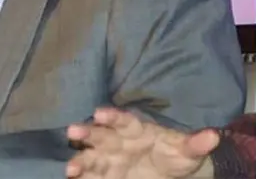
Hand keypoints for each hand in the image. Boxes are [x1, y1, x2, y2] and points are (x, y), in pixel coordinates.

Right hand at [65, 108, 217, 178]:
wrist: (169, 171)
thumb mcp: (188, 151)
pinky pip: (91, 176)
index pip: (122, 120)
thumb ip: (196, 144)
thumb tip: (213, 136)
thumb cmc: (176, 155)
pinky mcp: (105, 175)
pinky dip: (82, 177)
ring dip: (80, 161)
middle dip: (86, 133)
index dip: (111, 116)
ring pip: (90, 157)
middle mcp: (116, 141)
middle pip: (99, 135)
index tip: (99, 113)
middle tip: (73, 131)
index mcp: (134, 129)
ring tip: (71, 169)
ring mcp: (108, 159)